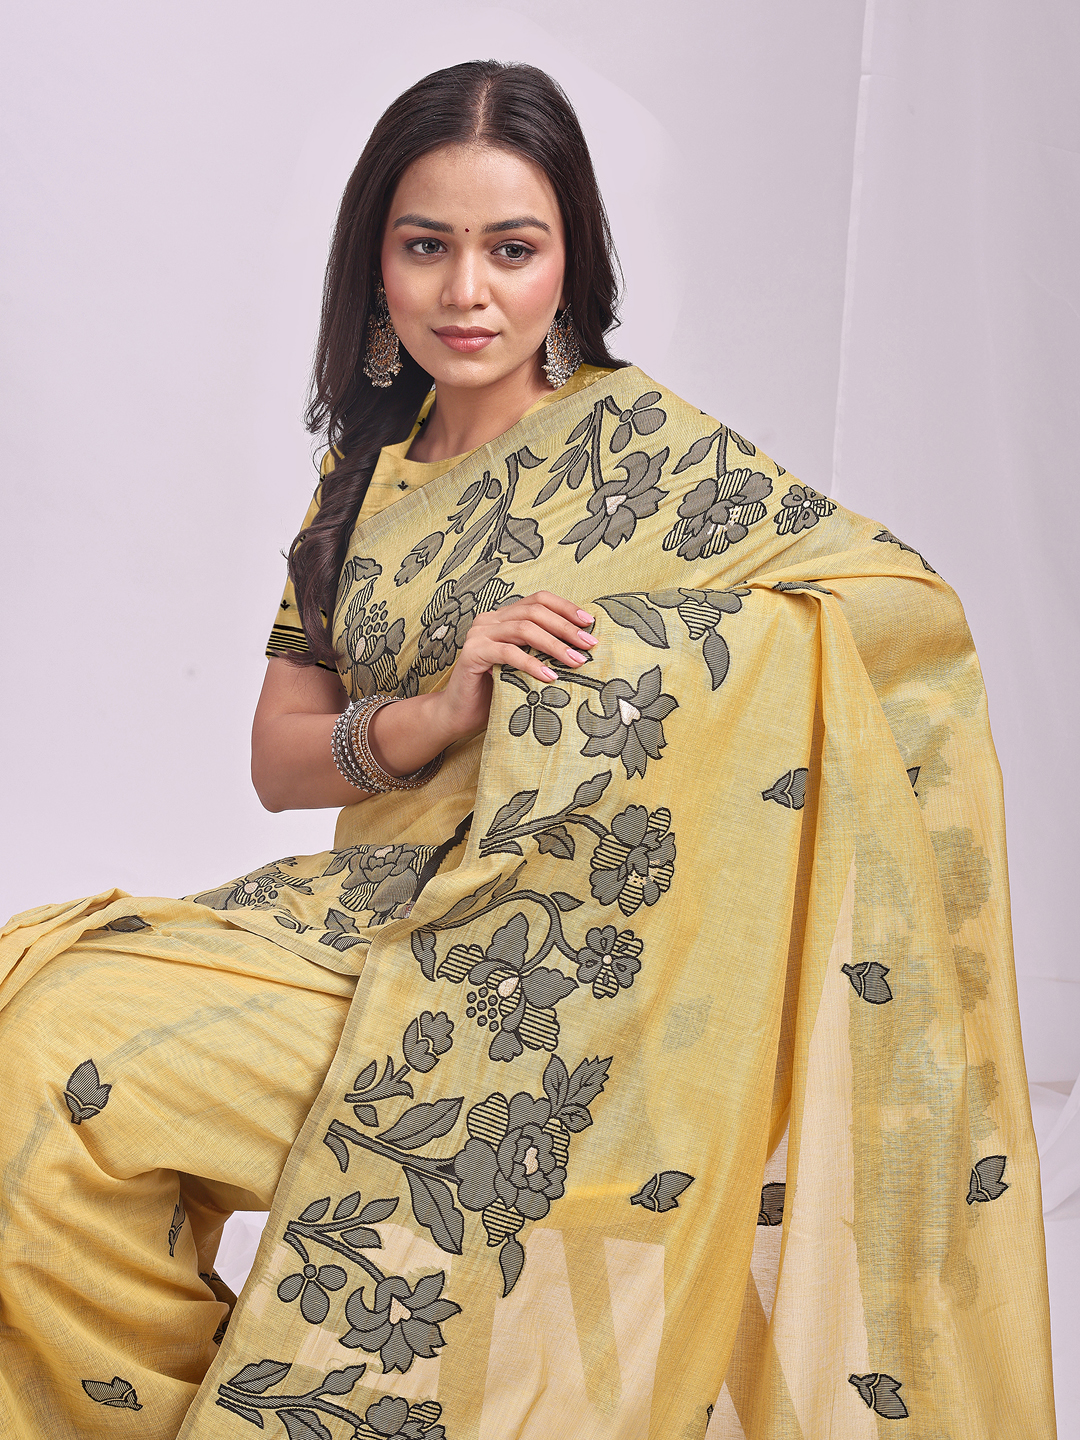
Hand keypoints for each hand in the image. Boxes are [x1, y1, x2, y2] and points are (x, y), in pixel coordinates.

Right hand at [436, 591, 597, 740]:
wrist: (460, 714)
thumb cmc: (496, 691)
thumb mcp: (526, 667)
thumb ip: (543, 651)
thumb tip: (582, 647)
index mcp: (504, 617)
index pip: (538, 600)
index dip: (565, 607)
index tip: (589, 622)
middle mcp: (490, 619)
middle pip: (534, 611)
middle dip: (565, 627)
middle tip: (589, 644)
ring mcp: (479, 634)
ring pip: (523, 629)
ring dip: (554, 645)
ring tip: (575, 661)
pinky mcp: (472, 652)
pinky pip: (507, 652)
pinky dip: (531, 663)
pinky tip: (550, 676)